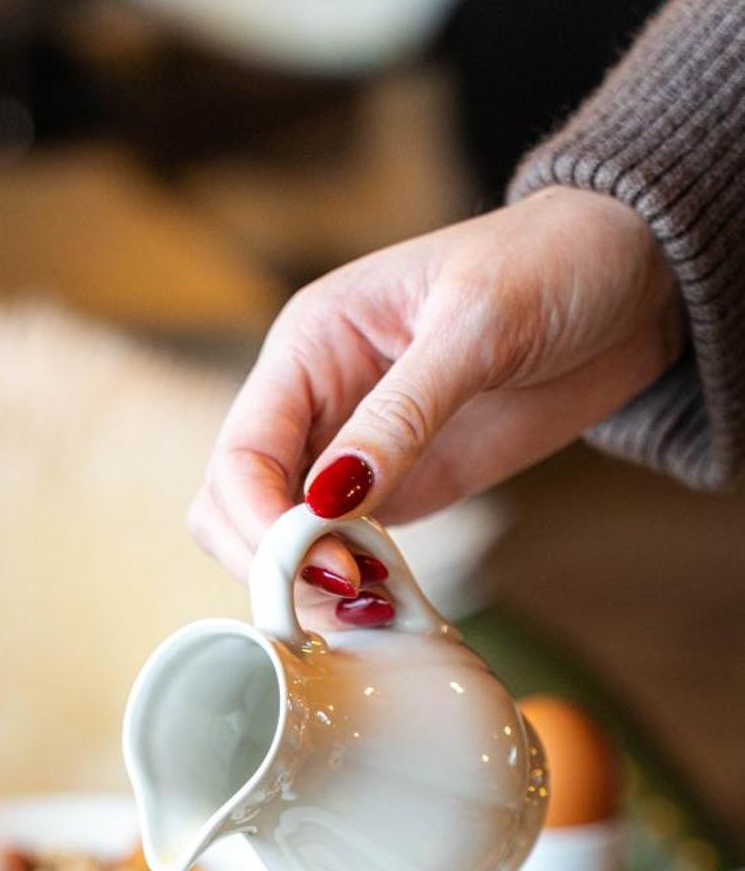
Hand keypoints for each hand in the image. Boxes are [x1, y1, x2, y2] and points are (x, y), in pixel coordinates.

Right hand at [189, 187, 684, 592]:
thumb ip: (402, 414)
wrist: (633, 280)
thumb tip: (330, 497)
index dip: (260, 520)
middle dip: (273, 561)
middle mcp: (317, 401)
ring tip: (373, 606)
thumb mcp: (477, 327)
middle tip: (346, 592)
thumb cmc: (553, 264)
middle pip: (238, 506)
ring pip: (281, 539)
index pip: (240, 453)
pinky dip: (354, 587)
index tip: (317, 564)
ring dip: (309, 585)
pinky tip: (390, 604)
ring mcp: (354, 452)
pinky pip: (345, 551)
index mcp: (310, 343)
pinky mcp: (399, 489)